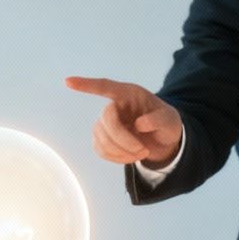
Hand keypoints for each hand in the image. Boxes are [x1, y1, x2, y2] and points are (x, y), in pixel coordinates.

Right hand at [65, 76, 183, 166]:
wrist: (164, 140)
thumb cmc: (166, 123)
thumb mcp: (170, 120)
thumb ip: (159, 120)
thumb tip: (140, 124)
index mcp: (129, 94)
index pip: (105, 87)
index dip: (87, 85)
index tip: (68, 82)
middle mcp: (115, 106)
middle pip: (105, 120)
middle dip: (122, 139)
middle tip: (143, 150)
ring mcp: (107, 123)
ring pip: (101, 138)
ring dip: (121, 151)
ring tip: (141, 153)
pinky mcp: (104, 139)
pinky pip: (100, 150)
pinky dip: (116, 157)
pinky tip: (130, 157)